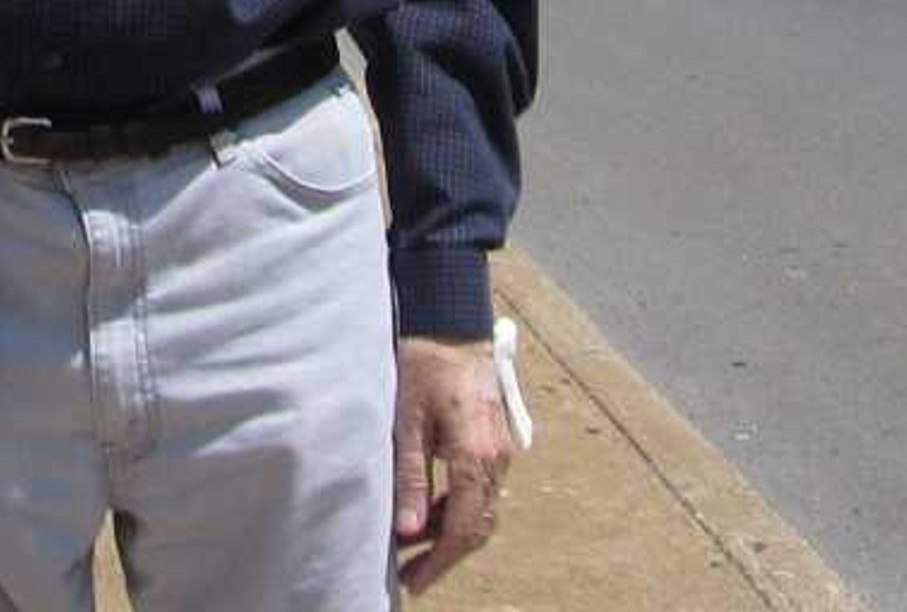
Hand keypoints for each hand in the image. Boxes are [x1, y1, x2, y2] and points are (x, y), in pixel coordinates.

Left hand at [391, 332, 517, 594]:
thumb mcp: (406, 420)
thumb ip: (411, 476)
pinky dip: (457, 509)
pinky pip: (481, 490)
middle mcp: (497, 458)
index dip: (440, 561)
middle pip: (478, 525)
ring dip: (450, 534)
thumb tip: (410, 530)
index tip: (415, 581)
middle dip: (445, 555)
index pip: (464, 527)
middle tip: (411, 575)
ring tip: (413, 549)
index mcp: (476, 454)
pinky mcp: (495, 443)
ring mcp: (500, 451)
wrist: (450, 324)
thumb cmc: (422, 366)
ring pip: (481, 510)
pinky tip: (428, 515)